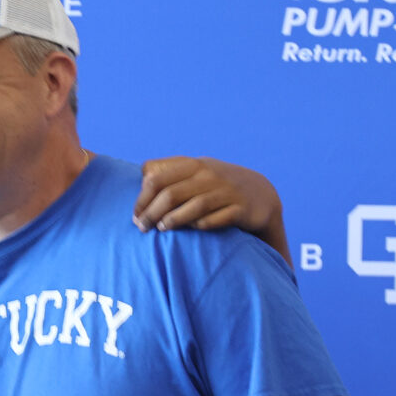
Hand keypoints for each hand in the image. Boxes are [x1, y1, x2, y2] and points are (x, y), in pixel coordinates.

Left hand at [134, 156, 290, 264]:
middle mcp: (210, 175)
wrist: (260, 195)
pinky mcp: (241, 209)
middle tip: (141, 228)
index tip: (135, 215)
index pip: (156, 179)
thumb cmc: (215, 185)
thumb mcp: (195, 172)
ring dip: (172, 220)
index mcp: (193, 165)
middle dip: (151, 213)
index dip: (141, 199)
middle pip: (170, 194)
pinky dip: (200, 225)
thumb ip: (169, 171)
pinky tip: (191, 230)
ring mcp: (227, 192)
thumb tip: (142, 176)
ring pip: (193, 207)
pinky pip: (216, 219)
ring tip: (161, 229)